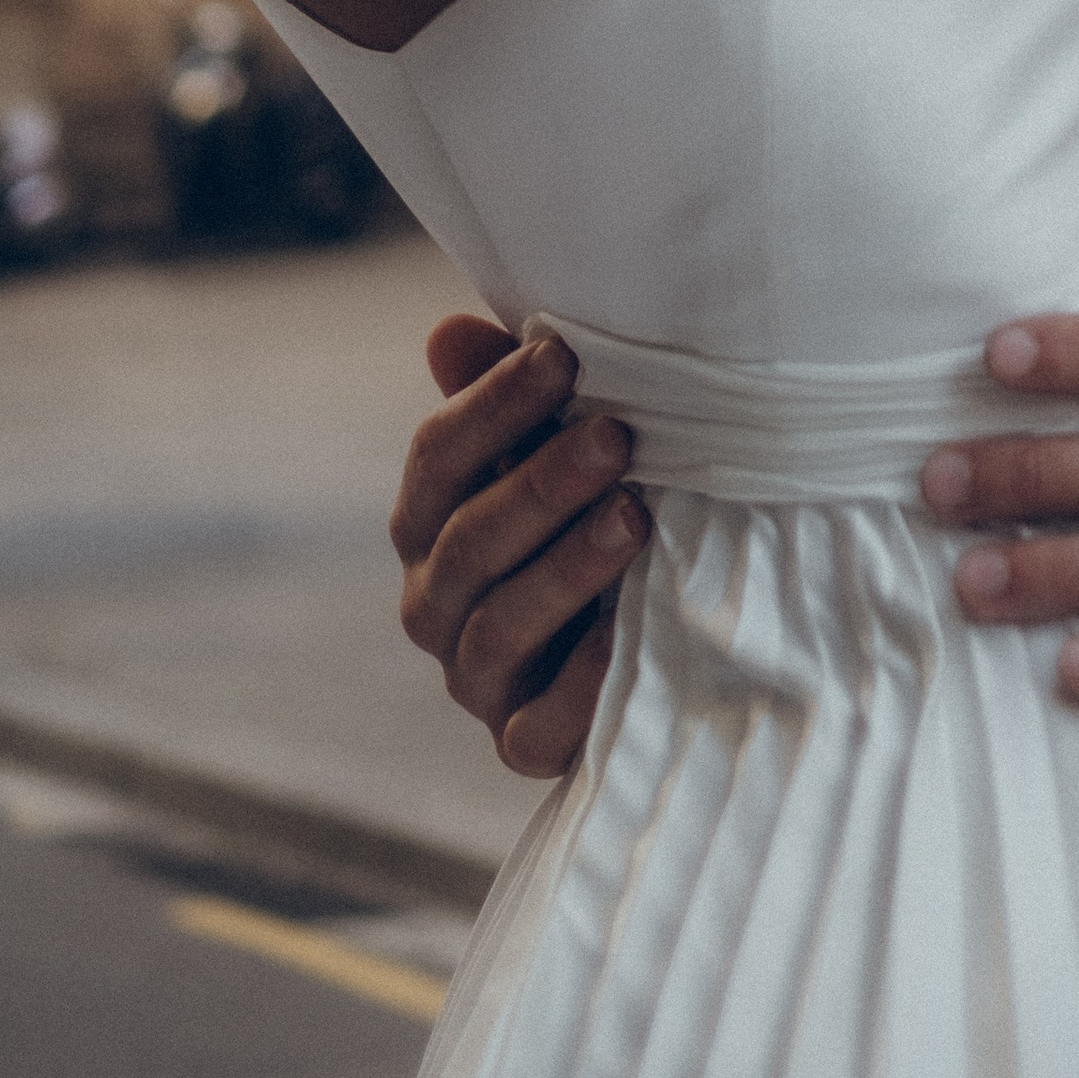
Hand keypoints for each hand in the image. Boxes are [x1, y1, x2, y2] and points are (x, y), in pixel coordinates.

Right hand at [390, 317, 645, 775]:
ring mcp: (478, 680)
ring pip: (498, 626)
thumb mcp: (557, 456)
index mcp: (432, 523)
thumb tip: (449, 333)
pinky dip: (581, 682)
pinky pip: (538, 725)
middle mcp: (437, 603)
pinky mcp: (524, 744)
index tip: (564, 356)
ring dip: (566, 568)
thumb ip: (508, 401)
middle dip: (541, 484)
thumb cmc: (588, 521)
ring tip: (635, 516)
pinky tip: (625, 634)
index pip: (437, 459)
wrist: (646, 649)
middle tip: (615, 436)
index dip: (493, 405)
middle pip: (469, 542)